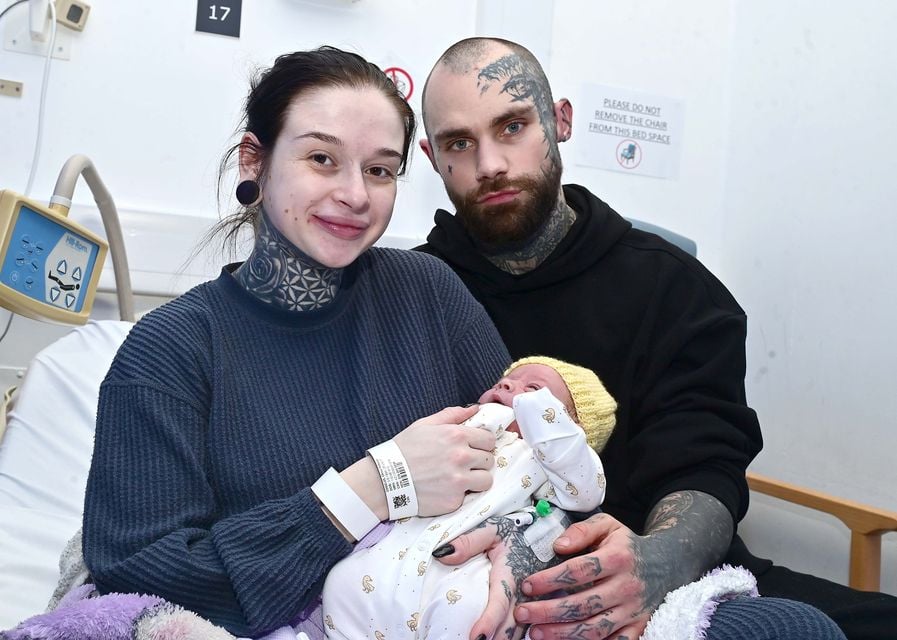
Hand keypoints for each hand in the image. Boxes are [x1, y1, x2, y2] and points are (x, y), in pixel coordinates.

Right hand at [393, 405, 496, 515]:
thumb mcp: (424, 425)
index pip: (489, 440)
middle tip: (463, 464)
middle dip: (479, 462)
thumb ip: (451, 415)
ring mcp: (459, 481)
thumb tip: (474, 409)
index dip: (482, 444)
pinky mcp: (454, 501)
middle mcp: (461, 457)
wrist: (384, 481)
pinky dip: (460, 495)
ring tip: (460, 479)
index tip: (473, 448)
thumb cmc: (403, 450)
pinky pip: (469, 497)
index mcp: (457, 436)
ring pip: (486, 480)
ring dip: (476, 480)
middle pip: (489, 460)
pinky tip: (445, 490)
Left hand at [435, 515, 553, 639]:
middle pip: (510, 626)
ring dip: (503, 639)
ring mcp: (531, 602)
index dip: (488, 622)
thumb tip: (442, 555)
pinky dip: (511, 636)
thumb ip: (468, 541)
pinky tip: (497, 638)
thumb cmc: (515, 533)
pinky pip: (525, 628)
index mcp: (510, 575)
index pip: (500, 603)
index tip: (476, 637)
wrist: (544, 533)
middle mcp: (523, 593)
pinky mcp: (534, 607)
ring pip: (519, 631)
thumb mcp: (492, 530)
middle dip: (495, 639)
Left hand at [513, 513, 670, 639]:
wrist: (667, 563)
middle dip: (548, 611)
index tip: (527, 586)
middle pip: (583, 604)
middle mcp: (627, 586)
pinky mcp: (638, 627)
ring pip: (595, 628)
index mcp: (618, 558)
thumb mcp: (608, 525)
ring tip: (535, 633)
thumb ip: (582, 530)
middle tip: (522, 613)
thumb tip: (558, 546)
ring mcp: (633, 611)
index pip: (579, 571)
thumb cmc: (626, 544)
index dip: (550, 580)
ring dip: (562, 633)